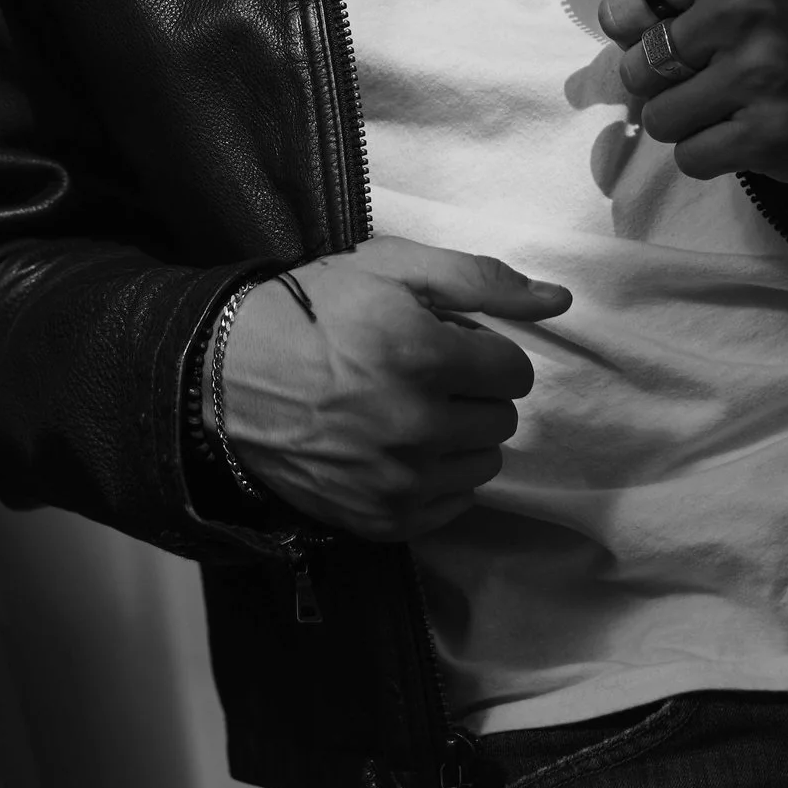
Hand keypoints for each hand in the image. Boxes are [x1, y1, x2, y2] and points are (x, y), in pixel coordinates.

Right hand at [217, 238, 570, 544]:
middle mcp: (417, 427)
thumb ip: (481, 279)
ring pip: (481, 465)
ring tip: (407, 411)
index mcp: (424, 358)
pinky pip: (450, 505)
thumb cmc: (314, 312)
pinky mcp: (381, 520)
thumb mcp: (391, 268)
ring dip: (458, 437)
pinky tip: (395, 449)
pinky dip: (434, 478)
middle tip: (421, 375)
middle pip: (502, 420)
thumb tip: (559, 301)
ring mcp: (399, 482)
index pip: (515, 372)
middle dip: (472, 394)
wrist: (228, 377)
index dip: (481, 352)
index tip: (444, 345)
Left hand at [573, 0, 787, 188]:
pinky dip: (709, 150)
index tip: (682, 23)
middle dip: (662, 77)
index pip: (622, 9)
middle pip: (636, 68)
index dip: (641, 26)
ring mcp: (759, 73)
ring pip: (658, 118)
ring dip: (684, 118)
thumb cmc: (782, 3)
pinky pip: (690, 156)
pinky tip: (743, 126)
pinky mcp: (770, 133)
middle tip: (710, 66)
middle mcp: (744, 6)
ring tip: (726, 98)